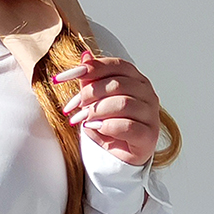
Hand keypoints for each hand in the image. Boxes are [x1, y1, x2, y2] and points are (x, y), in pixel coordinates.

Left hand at [54, 48, 159, 165]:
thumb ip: (90, 80)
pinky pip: (128, 126)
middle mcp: (148, 94)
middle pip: (119, 84)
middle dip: (90, 93)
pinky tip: (95, 128)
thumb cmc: (108, 126)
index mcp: (136, 80)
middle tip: (72, 105)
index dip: (89, 69)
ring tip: (81, 119)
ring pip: (123, 104)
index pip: (116, 65)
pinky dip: (107, 126)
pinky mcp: (149, 136)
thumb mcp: (94, 101)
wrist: (117, 156)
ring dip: (96, 111)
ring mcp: (151, 115)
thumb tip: (84, 56)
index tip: (62, 78)